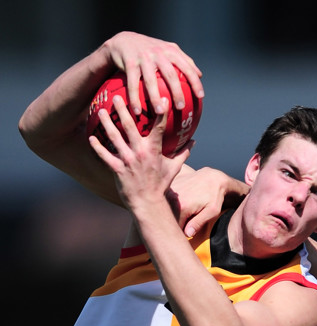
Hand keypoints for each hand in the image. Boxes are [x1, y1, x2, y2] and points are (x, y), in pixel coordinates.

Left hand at [89, 94, 191, 211]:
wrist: (148, 204)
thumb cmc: (161, 186)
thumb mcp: (173, 169)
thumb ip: (182, 153)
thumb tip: (193, 142)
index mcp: (154, 151)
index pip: (158, 127)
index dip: (160, 112)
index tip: (160, 98)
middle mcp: (140, 153)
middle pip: (130, 126)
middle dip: (123, 110)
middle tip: (117, 97)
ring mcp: (128, 161)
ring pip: (114, 137)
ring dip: (107, 123)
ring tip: (101, 111)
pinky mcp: (117, 169)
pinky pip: (105, 155)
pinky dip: (97, 147)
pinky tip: (91, 138)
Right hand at [103, 31, 203, 116]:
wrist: (124, 41)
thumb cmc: (150, 50)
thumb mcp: (167, 50)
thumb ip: (184, 60)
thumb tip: (199, 75)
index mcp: (170, 51)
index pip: (186, 66)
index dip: (194, 81)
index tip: (200, 96)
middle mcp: (158, 53)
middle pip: (170, 74)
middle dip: (176, 91)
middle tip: (181, 107)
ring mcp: (143, 58)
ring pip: (151, 80)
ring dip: (155, 98)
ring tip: (161, 112)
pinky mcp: (130, 63)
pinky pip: (133, 84)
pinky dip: (134, 98)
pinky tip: (137, 112)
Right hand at [170, 167, 248, 236]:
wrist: (212, 177)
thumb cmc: (215, 196)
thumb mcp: (212, 211)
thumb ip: (198, 223)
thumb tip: (187, 234)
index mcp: (181, 206)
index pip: (175, 228)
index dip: (181, 232)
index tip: (187, 232)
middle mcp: (172, 198)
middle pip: (169, 218)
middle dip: (176, 223)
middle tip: (188, 221)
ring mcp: (169, 191)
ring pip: (167, 210)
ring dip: (173, 214)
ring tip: (187, 211)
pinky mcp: (169, 187)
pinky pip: (166, 202)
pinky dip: (172, 206)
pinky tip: (182, 203)